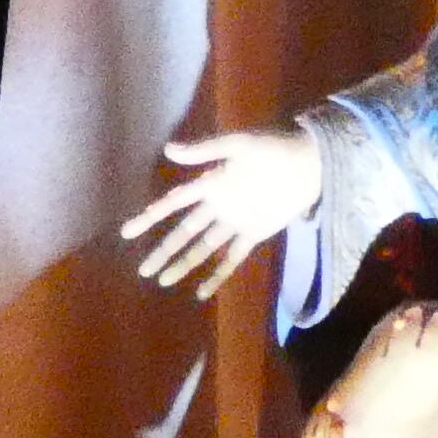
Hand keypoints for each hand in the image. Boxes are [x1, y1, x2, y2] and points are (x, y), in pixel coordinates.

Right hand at [119, 126, 321, 299]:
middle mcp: (217, 205)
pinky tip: (202, 292)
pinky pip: (232, 258)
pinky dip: (218, 274)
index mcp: (210, 183)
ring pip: (202, 248)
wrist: (311, 162)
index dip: (150, 217)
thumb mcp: (238, 145)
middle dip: (163, 250)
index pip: (173, 203)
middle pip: (184, 232)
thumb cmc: (273, 148)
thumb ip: (205, 151)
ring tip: (163, 281)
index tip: (126, 232)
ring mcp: (235, 221)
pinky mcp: (254, 233)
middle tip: (142, 269)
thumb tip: (168, 150)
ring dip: (184, 264)